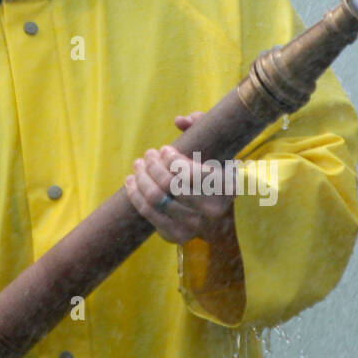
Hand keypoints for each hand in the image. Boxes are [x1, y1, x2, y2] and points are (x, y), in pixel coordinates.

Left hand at [124, 111, 236, 244]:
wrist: (216, 210)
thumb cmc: (213, 169)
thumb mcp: (216, 143)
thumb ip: (201, 123)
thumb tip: (178, 121)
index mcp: (226, 187)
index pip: (190, 173)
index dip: (171, 159)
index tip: (164, 150)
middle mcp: (212, 210)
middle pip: (168, 185)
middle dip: (152, 165)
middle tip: (148, 154)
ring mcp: (195, 226)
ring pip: (155, 198)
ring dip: (140, 177)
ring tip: (138, 164)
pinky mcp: (176, 236)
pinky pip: (148, 213)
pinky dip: (134, 194)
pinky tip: (130, 180)